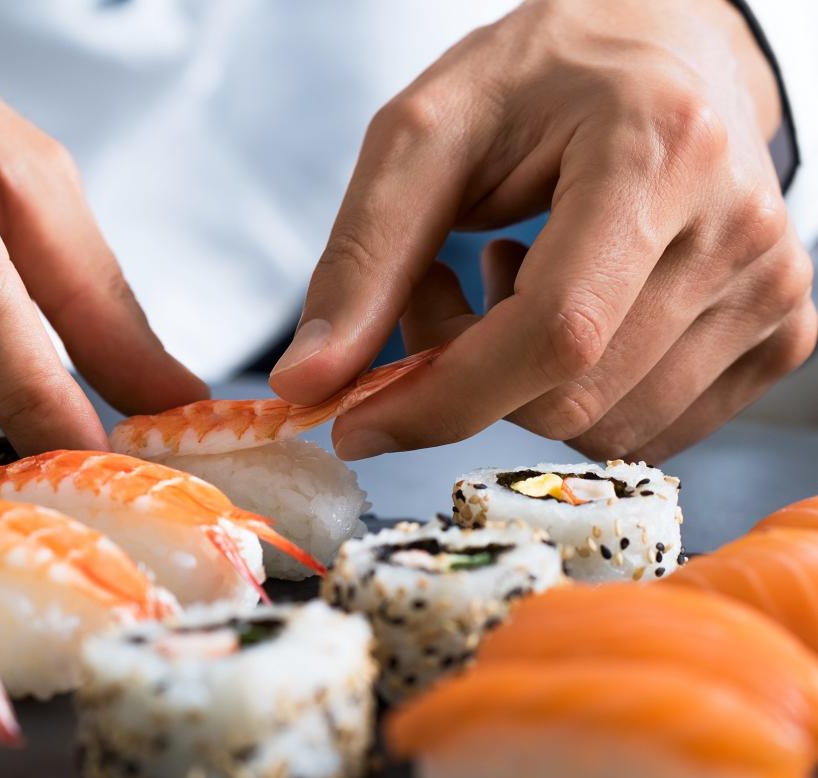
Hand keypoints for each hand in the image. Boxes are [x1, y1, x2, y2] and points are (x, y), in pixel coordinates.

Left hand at [270, 0, 815, 462]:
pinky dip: (574, 394)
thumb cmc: (541, 80)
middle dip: (464, 376)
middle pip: (567, 397)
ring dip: (515, 386)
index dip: (439, 399)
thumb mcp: (425, 135)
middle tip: (435, 287)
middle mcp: (740, 229)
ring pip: (600, 427)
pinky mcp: (780, 332)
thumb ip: (361, 258)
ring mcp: (772, 288)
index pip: (552, 334)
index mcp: (658, 151)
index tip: (355, 421)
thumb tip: (305, 386)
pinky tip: (567, 305)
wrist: (664, 50)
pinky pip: (644, 430)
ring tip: (506, 279)